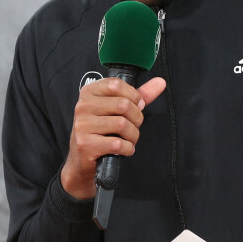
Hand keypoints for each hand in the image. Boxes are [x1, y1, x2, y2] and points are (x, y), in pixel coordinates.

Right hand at [61, 76, 165, 198]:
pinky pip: (117, 143)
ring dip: (133, 136)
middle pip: (123, 105)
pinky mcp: (86, 144)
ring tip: (129, 139)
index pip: (116, 84)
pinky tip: (124, 149)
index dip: (134, 96)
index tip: (136, 106)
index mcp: (89, 92)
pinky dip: (127, 148)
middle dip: (136, 118)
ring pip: (122, 124)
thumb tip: (160, 82)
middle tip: (134, 126)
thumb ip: (139, 95)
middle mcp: (83, 106)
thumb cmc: (102, 131)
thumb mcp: (117, 109)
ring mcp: (82, 125)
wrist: (82, 159)